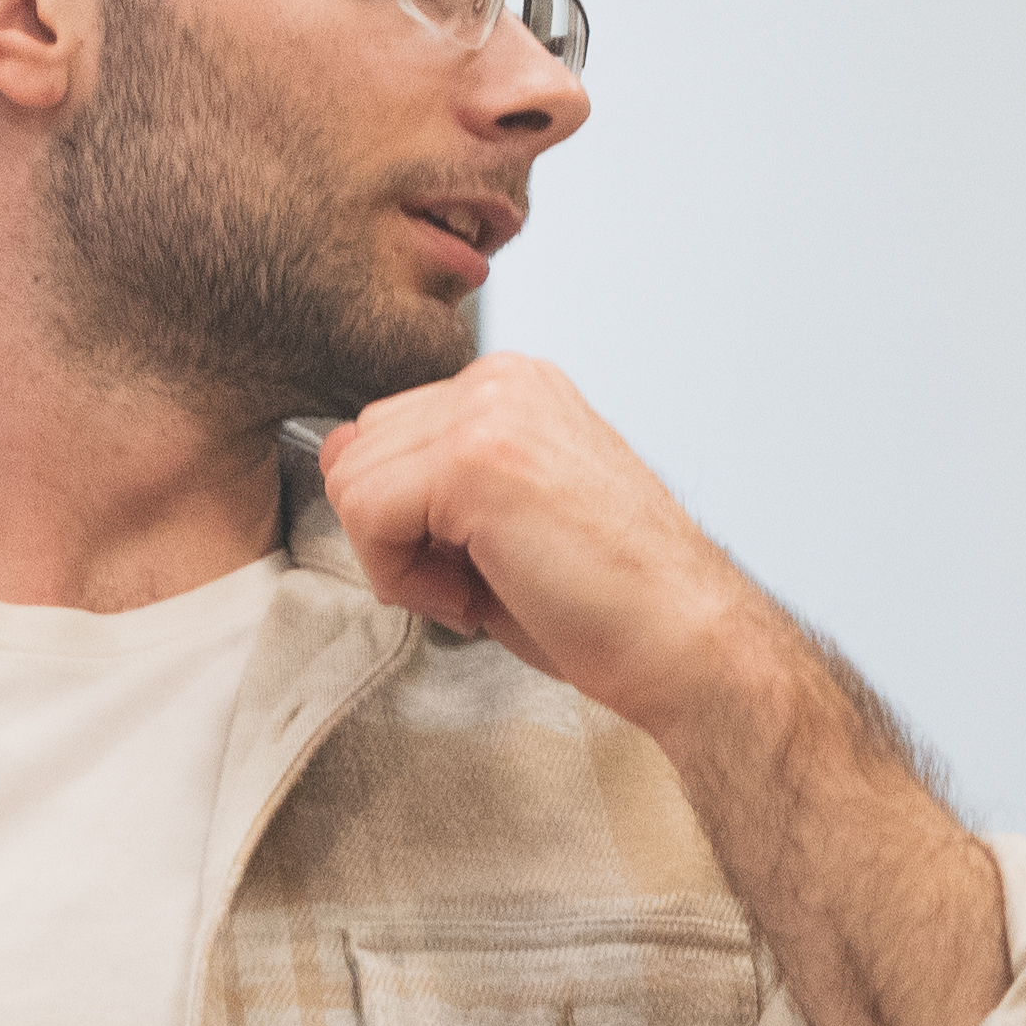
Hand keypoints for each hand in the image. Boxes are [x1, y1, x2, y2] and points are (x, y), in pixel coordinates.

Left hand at [314, 355, 1007, 1025]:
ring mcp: (489, 411)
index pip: (387, 434)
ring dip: (401, 559)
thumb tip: (335, 460)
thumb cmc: (611, 604)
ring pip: (350, 483)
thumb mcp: (502, 521)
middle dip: (399, 534)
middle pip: (358, 450)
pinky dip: (404, 578)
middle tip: (487, 580)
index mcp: (516, 387)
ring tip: (489, 587)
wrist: (689, 644)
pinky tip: (478, 596)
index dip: (416, 521)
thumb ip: (425, 481)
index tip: (491, 562)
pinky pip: (364, 514)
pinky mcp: (472, 458)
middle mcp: (502, 380)